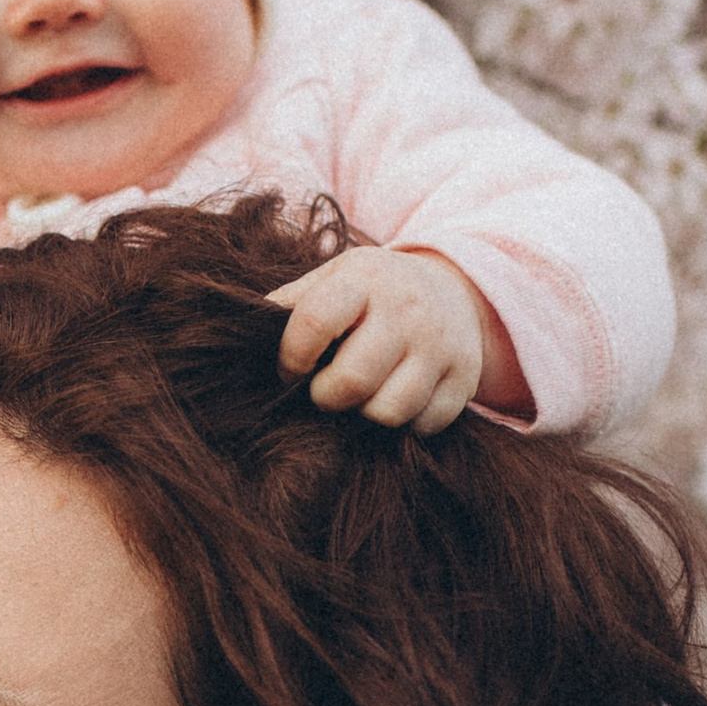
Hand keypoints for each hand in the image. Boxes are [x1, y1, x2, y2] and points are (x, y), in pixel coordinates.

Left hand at [268, 246, 525, 430]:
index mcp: (364, 279)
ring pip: (388, 411)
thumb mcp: (333, 279)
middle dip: (326, 396)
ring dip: (365, 414)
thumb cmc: (373, 293)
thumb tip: (242, 335)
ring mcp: (440, 346)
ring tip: (362, 395)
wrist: (453, 290)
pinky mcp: (464, 379)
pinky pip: (423, 426)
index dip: (291, 358)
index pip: (314, 323)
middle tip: (325, 390)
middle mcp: (406, 310)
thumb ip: (290, 304)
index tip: (290, 369)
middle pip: (351, 381)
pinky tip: (396, 398)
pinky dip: (405, 424)